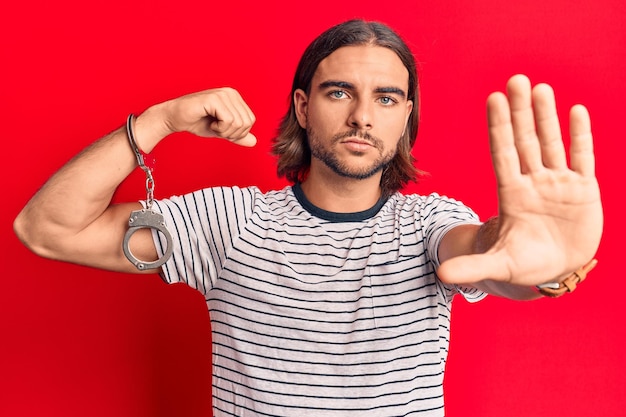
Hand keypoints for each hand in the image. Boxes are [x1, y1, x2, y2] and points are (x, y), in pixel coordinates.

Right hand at [137, 87, 256, 150]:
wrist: (176, 118)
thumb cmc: (197, 122)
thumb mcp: (222, 131)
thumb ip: (238, 136)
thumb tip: (254, 142)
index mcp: (235, 98)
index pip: (250, 121)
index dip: (238, 132)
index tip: (222, 129)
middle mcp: (231, 93)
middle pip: (246, 123)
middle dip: (232, 133)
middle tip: (216, 128)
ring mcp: (223, 94)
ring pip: (238, 123)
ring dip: (224, 131)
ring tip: (212, 125)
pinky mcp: (214, 99)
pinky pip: (228, 121)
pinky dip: (219, 128)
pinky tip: (209, 123)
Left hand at [438, 75, 602, 286]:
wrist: (555, 268)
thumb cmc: (524, 264)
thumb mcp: (499, 266)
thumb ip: (472, 268)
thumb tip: (440, 275)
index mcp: (512, 194)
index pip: (503, 153)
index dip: (498, 127)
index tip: (492, 99)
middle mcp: (533, 182)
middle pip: (525, 141)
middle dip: (519, 112)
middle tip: (514, 80)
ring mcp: (559, 184)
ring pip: (552, 143)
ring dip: (547, 117)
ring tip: (541, 88)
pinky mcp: (584, 190)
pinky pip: (583, 158)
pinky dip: (581, 136)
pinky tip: (576, 111)